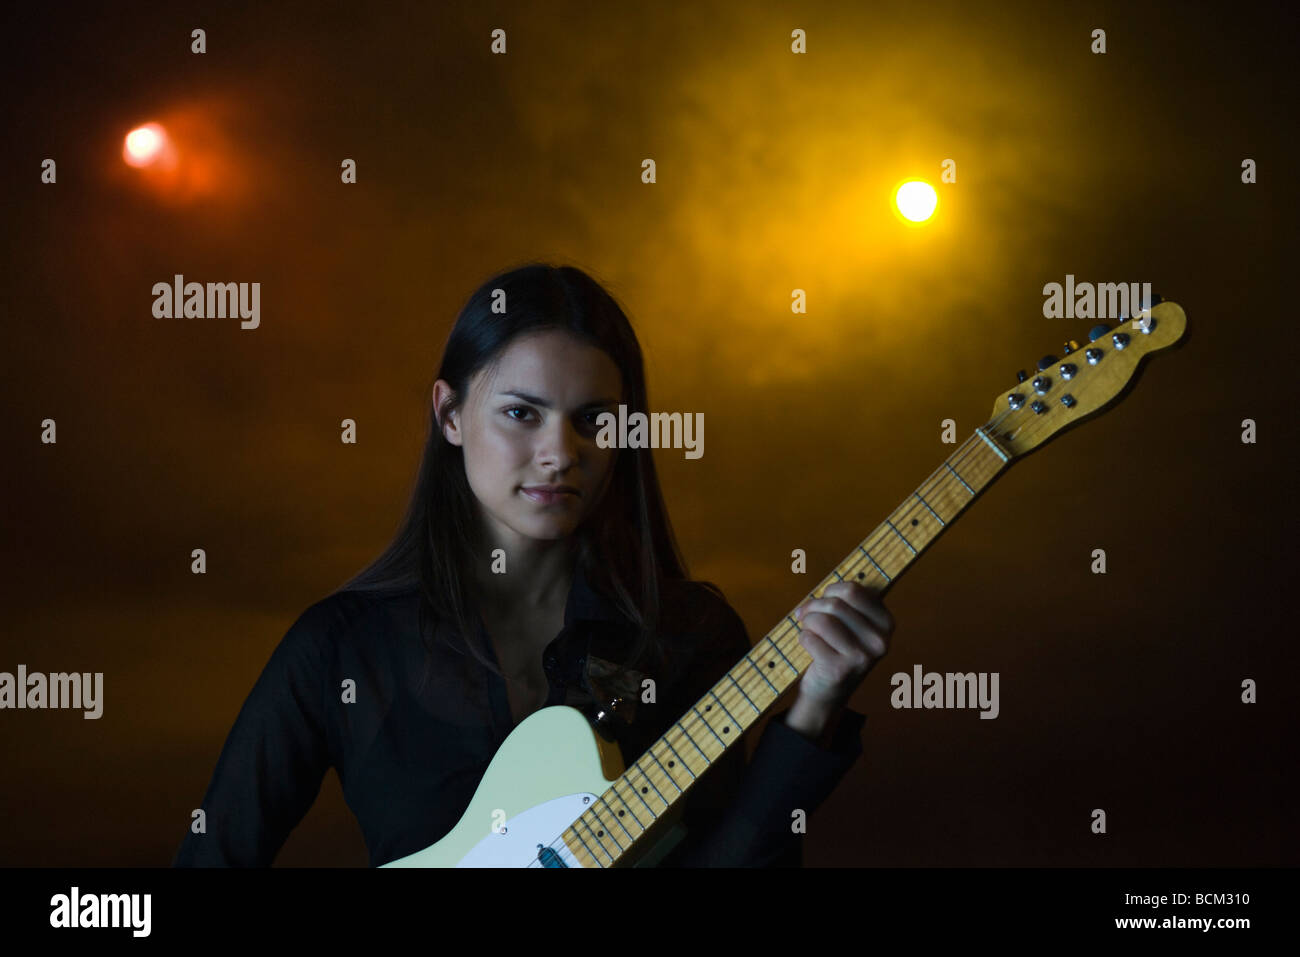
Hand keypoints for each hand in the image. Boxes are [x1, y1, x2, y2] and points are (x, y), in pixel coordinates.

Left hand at [785, 581, 893, 741]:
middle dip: (814, 606)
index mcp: (886, 623)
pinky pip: (809, 638)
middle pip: (836, 604)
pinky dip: (803, 638)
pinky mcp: (840, 670)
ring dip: (807, 622)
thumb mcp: (852, 624)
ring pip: (821, 620)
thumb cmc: (838, 648)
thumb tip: (831, 582)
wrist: (830, 692)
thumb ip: (848, 601)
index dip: (831, 591)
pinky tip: (809, 647)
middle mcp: (879, 641)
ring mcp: (862, 658)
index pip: (853, 590)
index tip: (823, 599)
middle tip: (805, 614)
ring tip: (806, 628)